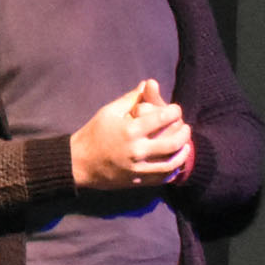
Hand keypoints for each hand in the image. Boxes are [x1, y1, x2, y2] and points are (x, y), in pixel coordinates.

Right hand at [70, 79, 190, 189]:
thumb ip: (131, 98)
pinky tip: (175, 161)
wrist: (79, 163)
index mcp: (130, 130)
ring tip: (185, 145)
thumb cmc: (93, 133)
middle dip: (184, 132)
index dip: (174, 111)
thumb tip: (149, 84)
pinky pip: (161, 177)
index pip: (163, 117)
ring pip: (171, 162)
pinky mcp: (136, 181)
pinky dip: (172, 170)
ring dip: (183, 152)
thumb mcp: (109, 112)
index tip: (175, 109)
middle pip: (173, 142)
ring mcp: (137, 168)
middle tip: (185, 126)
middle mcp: (136, 150)